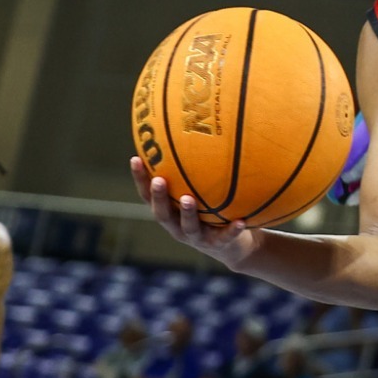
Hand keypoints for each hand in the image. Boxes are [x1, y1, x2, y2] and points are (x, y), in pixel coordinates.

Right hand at [132, 156, 259, 267]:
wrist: (233, 247)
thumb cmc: (212, 212)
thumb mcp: (200, 192)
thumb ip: (194, 171)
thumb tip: (193, 131)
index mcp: (169, 213)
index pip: (148, 196)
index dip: (140, 179)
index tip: (136, 158)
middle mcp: (177, 227)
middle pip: (162, 214)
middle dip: (159, 197)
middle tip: (159, 180)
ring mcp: (197, 238)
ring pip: (188, 227)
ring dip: (187, 213)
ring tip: (188, 198)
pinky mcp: (218, 245)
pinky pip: (224, 236)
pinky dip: (231, 229)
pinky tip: (241, 221)